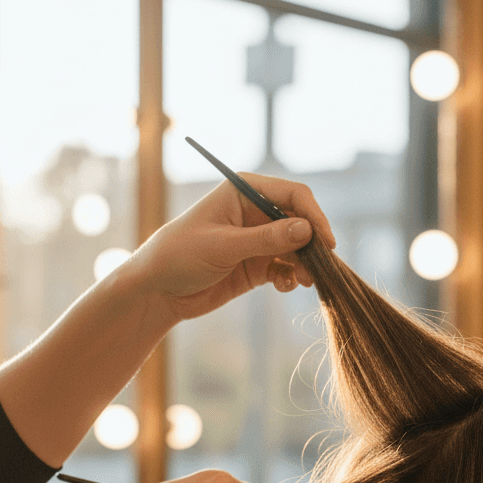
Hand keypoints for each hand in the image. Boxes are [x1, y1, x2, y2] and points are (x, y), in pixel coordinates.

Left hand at [127, 174, 336, 322]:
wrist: (158, 290)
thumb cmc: (180, 256)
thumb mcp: (223, 246)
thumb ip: (266, 239)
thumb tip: (306, 229)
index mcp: (244, 192)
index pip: (293, 195)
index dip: (313, 215)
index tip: (325, 241)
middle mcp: (255, 212)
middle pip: (300, 222)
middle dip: (312, 244)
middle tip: (320, 267)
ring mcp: (258, 240)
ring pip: (297, 247)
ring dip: (305, 264)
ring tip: (306, 281)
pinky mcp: (258, 265)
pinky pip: (287, 268)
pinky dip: (292, 277)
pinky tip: (285, 286)